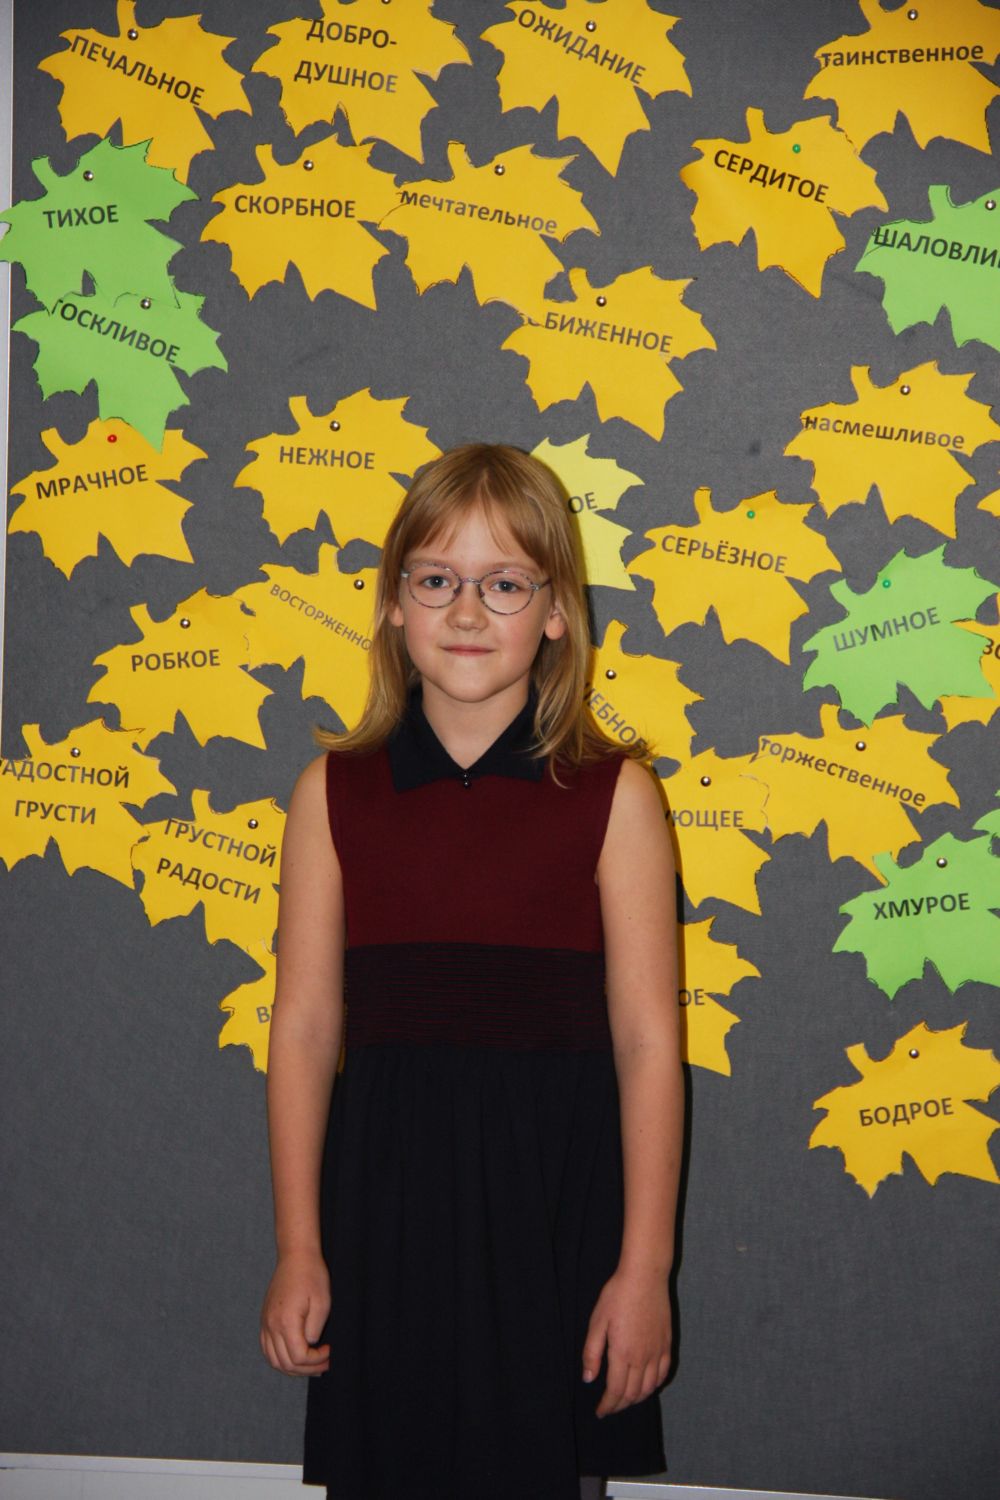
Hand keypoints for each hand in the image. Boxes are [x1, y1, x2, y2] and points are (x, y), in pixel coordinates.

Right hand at [260, 1249, 330, 1375]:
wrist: (295, 1256)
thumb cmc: (312, 1276)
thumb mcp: (322, 1303)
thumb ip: (315, 1329)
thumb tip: (310, 1346)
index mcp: (286, 1322)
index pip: (299, 1357)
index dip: (316, 1360)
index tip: (329, 1351)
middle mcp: (271, 1326)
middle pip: (285, 1363)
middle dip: (307, 1369)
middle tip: (324, 1364)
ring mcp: (265, 1323)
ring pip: (273, 1360)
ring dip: (292, 1368)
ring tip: (310, 1365)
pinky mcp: (265, 1320)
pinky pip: (267, 1349)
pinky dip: (280, 1358)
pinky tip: (294, 1356)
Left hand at [582, 1266, 671, 1416]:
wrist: (645, 1277)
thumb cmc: (617, 1296)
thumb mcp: (597, 1322)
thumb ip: (592, 1353)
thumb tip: (589, 1380)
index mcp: (623, 1354)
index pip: (616, 1391)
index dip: (608, 1405)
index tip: (600, 1411)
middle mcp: (643, 1358)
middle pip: (633, 1394)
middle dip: (620, 1405)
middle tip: (610, 1407)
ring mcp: (657, 1352)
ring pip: (649, 1387)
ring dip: (637, 1399)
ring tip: (625, 1400)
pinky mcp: (667, 1344)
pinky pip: (663, 1373)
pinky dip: (654, 1386)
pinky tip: (647, 1385)